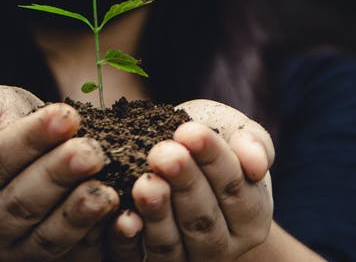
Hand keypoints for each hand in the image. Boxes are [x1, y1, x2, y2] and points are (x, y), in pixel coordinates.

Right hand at [0, 84, 118, 260]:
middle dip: (59, 174)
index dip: (31, 139)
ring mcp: (9, 250)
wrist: (10, 156)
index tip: (67, 115)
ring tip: (106, 189)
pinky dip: (92, 235)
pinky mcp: (39, 261)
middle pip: (20, 202)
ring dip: (78, 212)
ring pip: (45, 235)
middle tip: (92, 152)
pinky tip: (116, 212)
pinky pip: (67, 253)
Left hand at [109, 99, 273, 261]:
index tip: (190, 131)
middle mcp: (221, 246)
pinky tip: (123, 217)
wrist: (179, 161)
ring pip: (171, 244)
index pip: (235, 189)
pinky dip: (127, 241)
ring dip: (157, 213)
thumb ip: (254, 143)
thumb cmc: (210, 144)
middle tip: (163, 153)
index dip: (213, 160)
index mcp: (251, 217)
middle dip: (183, 184)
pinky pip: (137, 258)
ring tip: (145, 183)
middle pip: (204, 219)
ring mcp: (185, 259)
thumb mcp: (235, 132)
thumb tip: (256, 164)